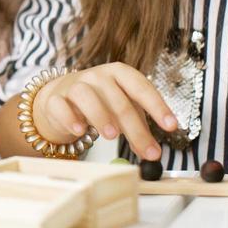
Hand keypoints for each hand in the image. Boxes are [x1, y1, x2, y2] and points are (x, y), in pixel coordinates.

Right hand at [35, 63, 178, 160]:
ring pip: (86, 95)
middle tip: (148, 151)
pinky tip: (79, 130)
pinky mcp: (55, 99)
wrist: (60, 98)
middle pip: (118, 99)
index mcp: (119, 74)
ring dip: (101, 116)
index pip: (141, 86)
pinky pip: (60, 106)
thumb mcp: (122, 110)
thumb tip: (153, 153)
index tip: (171, 126)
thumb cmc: (98, 102)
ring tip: (113, 136)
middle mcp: (97, 76)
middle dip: (136, 128)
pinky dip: (70, 118)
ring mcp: (74, 85)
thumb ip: (139, 128)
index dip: (157, 106)